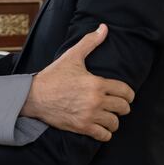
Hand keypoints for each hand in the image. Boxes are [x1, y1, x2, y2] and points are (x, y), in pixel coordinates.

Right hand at [21, 23, 134, 141]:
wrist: (34, 96)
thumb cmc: (53, 76)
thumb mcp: (72, 56)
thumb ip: (90, 42)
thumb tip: (104, 28)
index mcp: (97, 83)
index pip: (126, 91)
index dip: (129, 94)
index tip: (126, 96)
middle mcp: (96, 101)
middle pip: (123, 108)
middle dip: (122, 107)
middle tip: (117, 106)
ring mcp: (89, 115)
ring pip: (115, 123)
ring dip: (114, 120)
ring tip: (109, 117)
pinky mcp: (82, 127)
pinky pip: (103, 136)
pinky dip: (105, 133)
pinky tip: (101, 128)